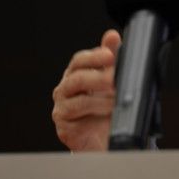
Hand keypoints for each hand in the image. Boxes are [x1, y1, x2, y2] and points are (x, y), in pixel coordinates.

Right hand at [51, 29, 120, 151]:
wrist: (105, 142)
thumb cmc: (108, 112)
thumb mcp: (114, 84)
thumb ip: (112, 60)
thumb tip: (112, 36)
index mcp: (77, 75)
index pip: (81, 60)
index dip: (95, 56)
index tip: (110, 54)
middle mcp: (66, 89)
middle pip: (77, 75)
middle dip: (98, 75)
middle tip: (114, 77)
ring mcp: (62, 106)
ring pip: (76, 94)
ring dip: (100, 94)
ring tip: (117, 96)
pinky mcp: (63, 124)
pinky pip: (75, 112)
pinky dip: (95, 109)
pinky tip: (108, 110)